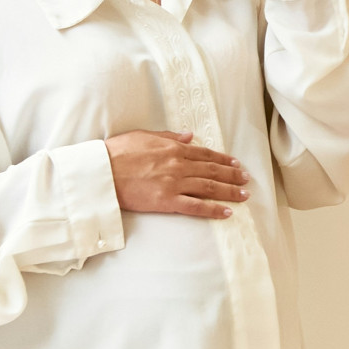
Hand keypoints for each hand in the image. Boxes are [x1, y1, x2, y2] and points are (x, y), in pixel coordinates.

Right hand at [103, 129, 249, 218]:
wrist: (101, 172)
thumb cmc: (117, 153)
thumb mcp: (144, 136)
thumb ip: (168, 136)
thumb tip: (189, 136)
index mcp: (173, 148)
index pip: (205, 154)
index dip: (223, 159)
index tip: (236, 164)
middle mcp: (178, 165)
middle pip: (212, 170)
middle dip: (232, 175)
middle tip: (246, 179)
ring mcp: (174, 183)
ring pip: (209, 187)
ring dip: (229, 191)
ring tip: (244, 194)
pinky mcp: (166, 201)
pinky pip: (195, 206)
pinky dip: (213, 209)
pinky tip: (226, 212)